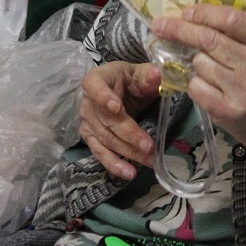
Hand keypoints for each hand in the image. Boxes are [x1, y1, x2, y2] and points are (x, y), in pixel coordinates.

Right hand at [77, 60, 161, 179]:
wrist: (118, 89)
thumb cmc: (129, 79)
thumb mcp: (139, 73)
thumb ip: (148, 75)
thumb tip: (158, 74)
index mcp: (96, 79)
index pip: (94, 86)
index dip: (103, 97)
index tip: (116, 107)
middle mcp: (87, 102)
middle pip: (107, 120)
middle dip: (129, 134)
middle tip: (149, 146)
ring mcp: (87, 122)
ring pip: (106, 140)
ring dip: (128, 152)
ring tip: (147, 161)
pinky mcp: (91, 138)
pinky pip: (101, 153)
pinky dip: (115, 164)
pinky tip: (129, 173)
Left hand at [152, 4, 245, 150]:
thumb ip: (234, 34)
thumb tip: (191, 17)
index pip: (232, 20)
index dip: (204, 13)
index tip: (185, 12)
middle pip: (209, 40)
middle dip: (180, 30)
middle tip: (160, 25)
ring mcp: (243, 90)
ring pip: (199, 63)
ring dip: (195, 64)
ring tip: (210, 71)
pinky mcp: (228, 111)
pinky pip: (195, 87)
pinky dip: (195, 84)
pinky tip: (208, 88)